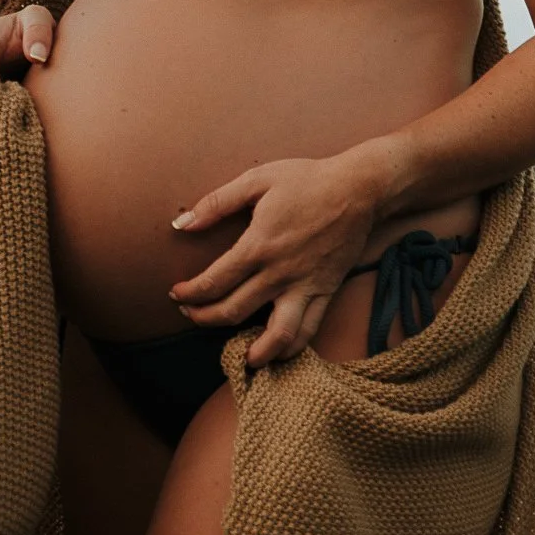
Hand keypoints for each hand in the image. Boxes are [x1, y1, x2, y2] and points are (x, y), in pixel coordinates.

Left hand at [169, 147, 387, 368]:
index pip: (214, 282)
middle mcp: (279, 273)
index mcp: (258, 246)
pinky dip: (292, 348)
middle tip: (190, 315)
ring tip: (239, 355)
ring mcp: (305, 286)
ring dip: (253, 351)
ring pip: (275, 334)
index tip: (176, 293)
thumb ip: (216, 203)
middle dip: (204, 319)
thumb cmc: (306, 179)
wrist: (358, 188)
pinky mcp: (326, 291)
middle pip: (233, 311)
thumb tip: (181, 224)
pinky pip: (309, 330)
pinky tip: (278, 352)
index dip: (190, 293)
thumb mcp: (257, 180)